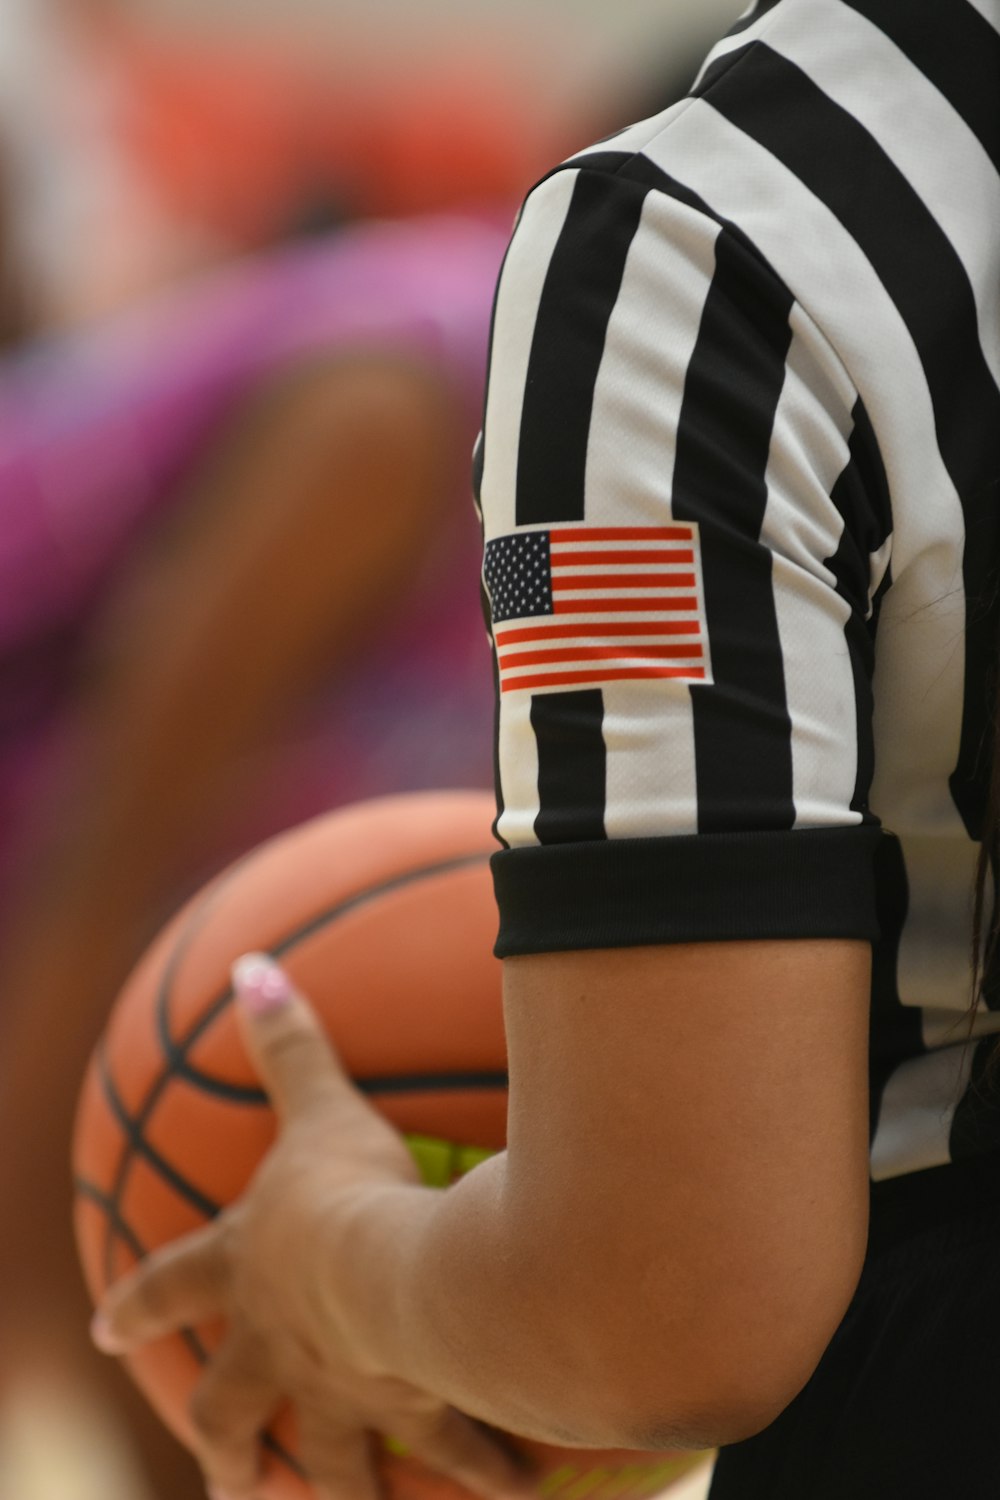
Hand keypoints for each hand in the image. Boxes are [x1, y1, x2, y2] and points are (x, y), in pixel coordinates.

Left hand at [91, 954, 531, 1499]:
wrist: (391, 1273)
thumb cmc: (343, 1191)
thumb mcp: (316, 1105)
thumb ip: (288, 1040)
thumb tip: (254, 966)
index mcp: (250, 1272)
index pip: (171, 1287)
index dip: (137, 1307)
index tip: (103, 1331)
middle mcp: (282, 1345)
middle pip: (232, 1406)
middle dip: (221, 1440)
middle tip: (219, 1472)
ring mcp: (342, 1390)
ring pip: (326, 1463)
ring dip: (328, 1492)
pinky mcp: (412, 1410)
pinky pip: (450, 1447)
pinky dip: (480, 1468)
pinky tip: (515, 1489)